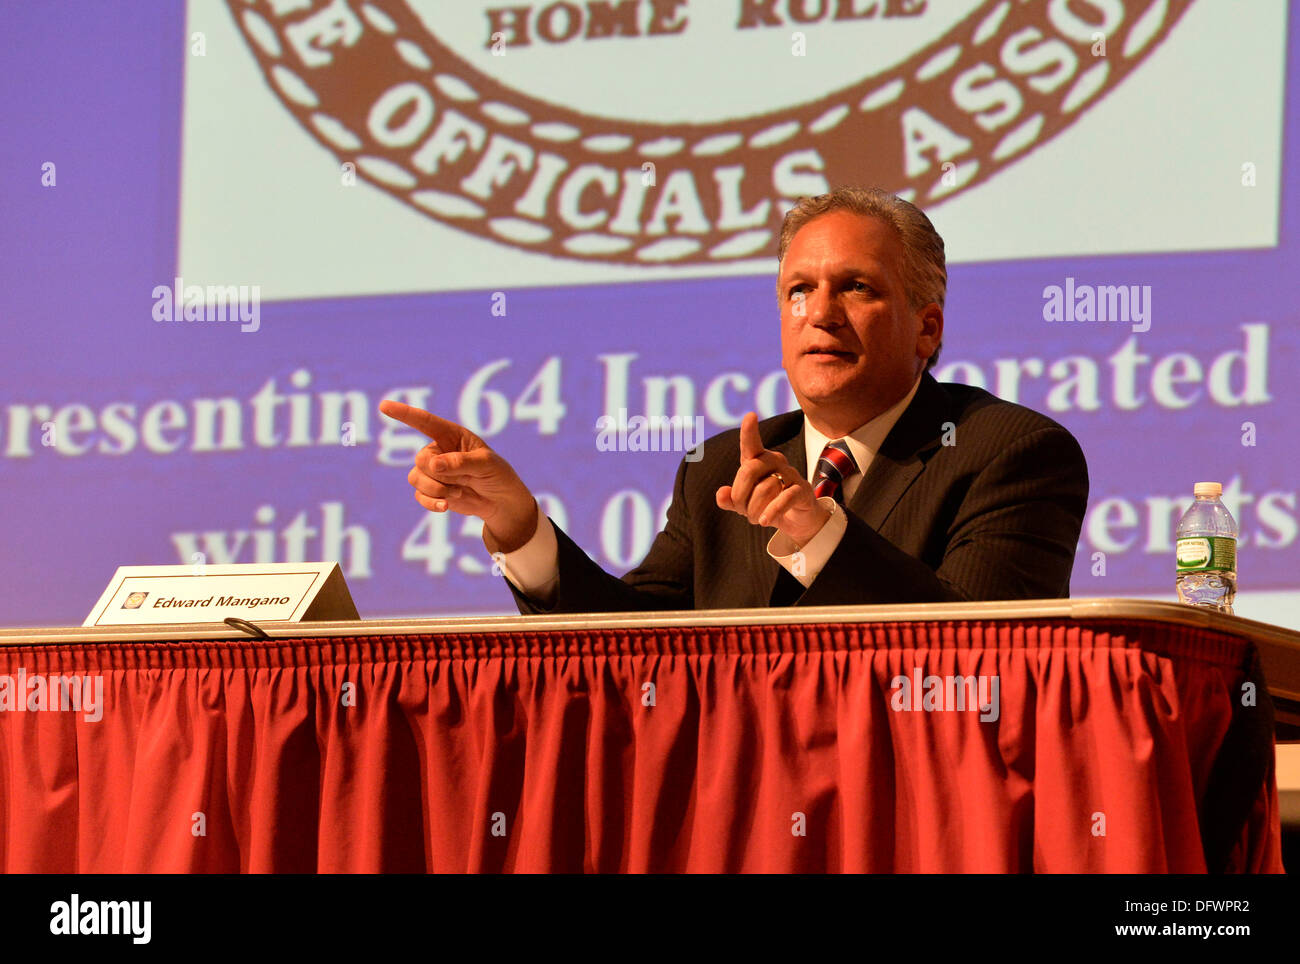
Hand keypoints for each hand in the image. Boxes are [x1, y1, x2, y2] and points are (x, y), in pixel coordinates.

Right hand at [379, 400, 538, 553]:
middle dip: (438, 474)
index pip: (425, 422)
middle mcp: (439, 451)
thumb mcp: (487, 465)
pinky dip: (431, 502)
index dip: (404, 414)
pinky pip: (419, 495)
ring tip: (458, 494)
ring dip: (436, 489)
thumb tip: (433, 465)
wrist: (500, 502)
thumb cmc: (497, 475)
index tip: (383, 406)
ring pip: (415, 478)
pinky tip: (445, 507)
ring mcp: (433, 472)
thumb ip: (461, 462)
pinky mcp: (431, 491)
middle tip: (462, 481)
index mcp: (452, 435)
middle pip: (421, 459)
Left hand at [715, 411, 829, 545]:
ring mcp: (791, 474)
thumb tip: (721, 494)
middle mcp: (776, 461)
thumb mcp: (745, 503)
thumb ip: (730, 499)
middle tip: (741, 511)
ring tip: (756, 519)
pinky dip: (772, 511)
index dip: (749, 431)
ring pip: (765, 489)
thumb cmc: (768, 504)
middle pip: (749, 471)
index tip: (750, 416)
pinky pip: (784, 498)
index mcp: (759, 459)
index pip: (752, 444)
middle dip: (739, 495)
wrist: (798, 519)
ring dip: (754, 510)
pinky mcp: (802, 490)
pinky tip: (765, 521)